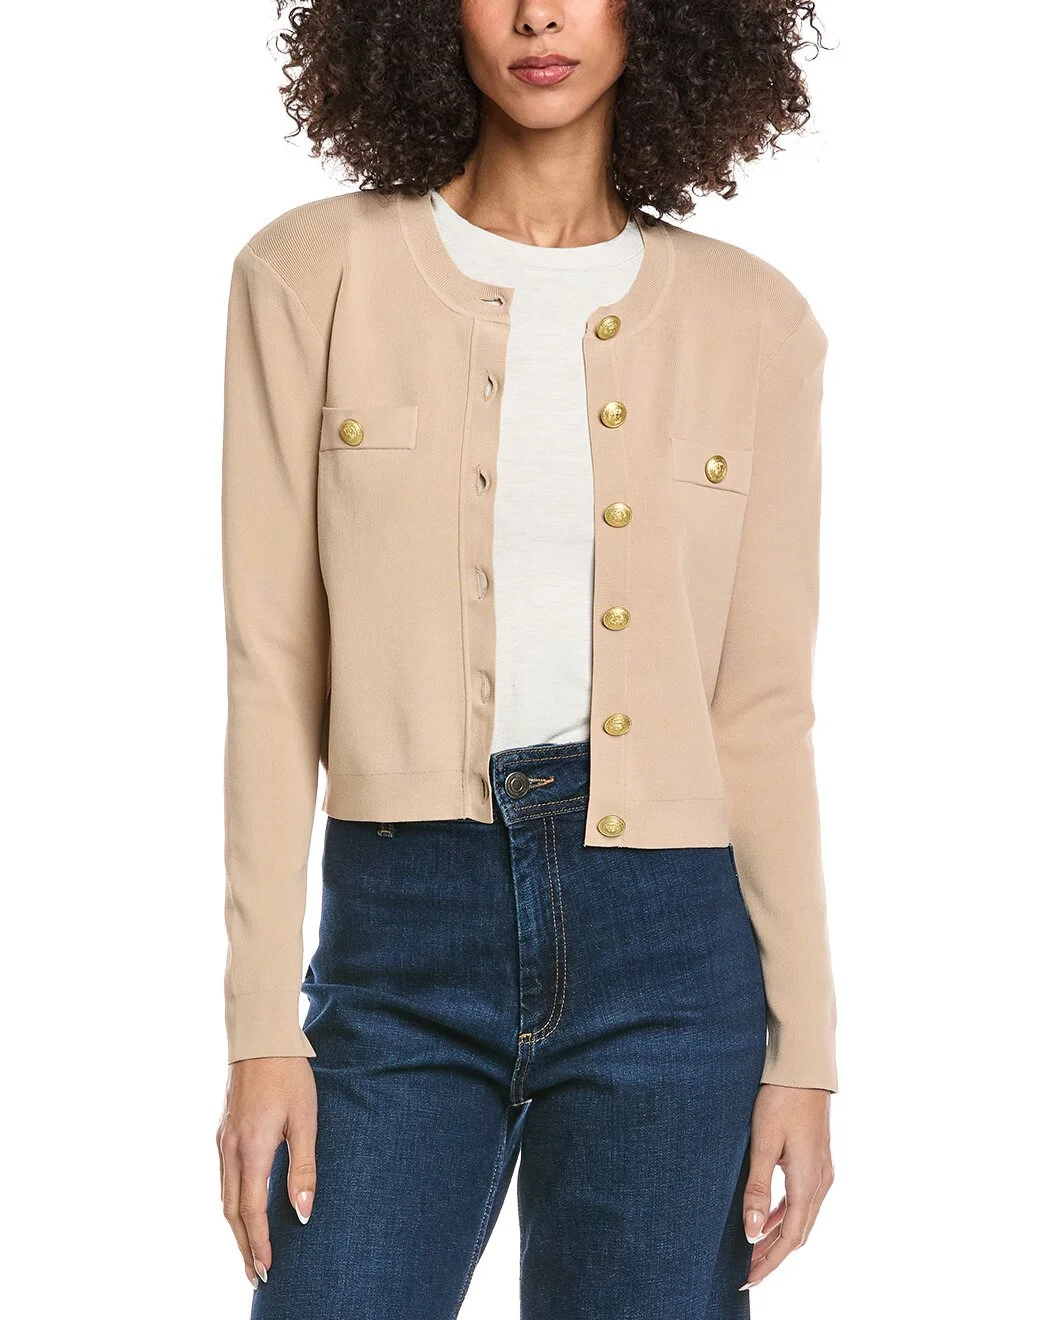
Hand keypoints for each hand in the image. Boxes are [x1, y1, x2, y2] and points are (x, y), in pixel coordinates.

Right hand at [216, 1056, 317, 1289]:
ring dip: (236, 1228)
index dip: (259, 1243)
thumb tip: (303, 1213)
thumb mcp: (305, 1120)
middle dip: (243, 1246)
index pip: (251, 1211)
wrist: (260, 1038)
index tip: (268, 1270)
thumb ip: (304, 1168)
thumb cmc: (289, 1076)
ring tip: (249, 1252)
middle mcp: (230, 1150)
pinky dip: (232, 1204)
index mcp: (251, 1149)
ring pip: (224, 1197)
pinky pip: (223, 1179)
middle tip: (256, 1276)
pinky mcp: (222, 1133)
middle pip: (232, 1212)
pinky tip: (243, 1211)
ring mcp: (222, 1142)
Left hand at [739, 1082, 833, 1290]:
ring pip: (800, 1218)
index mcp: (808, 1183)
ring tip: (753, 1251)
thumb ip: (757, 1189)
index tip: (747, 1278)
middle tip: (746, 1272)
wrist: (803, 1069)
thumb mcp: (763, 1143)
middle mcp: (820, 1183)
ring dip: (778, 1237)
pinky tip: (767, 1217)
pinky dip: (784, 1216)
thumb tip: (752, 1233)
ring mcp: (821, 1172)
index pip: (790, 1238)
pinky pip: (800, 1200)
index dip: (769, 1262)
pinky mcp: (816, 1161)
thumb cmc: (780, 1100)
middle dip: (772, 1255)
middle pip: (798, 1234)